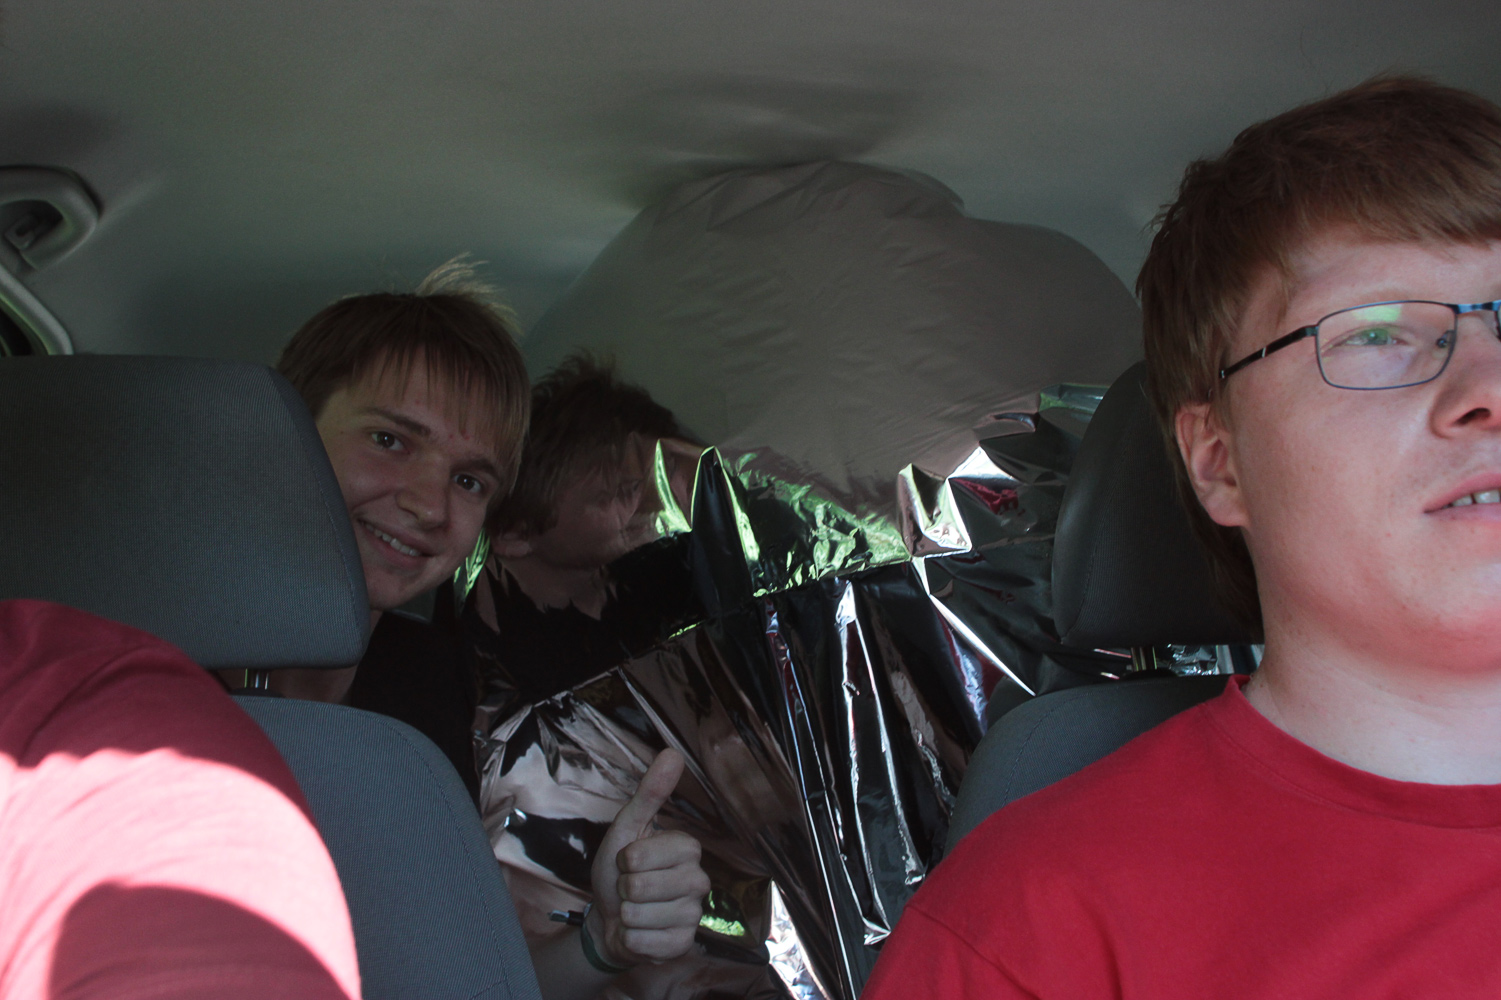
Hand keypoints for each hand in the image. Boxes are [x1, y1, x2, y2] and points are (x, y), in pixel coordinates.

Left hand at [589, 748, 710, 966]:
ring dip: (626, 915)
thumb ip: (650, 793)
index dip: (627, 859)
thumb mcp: (627, 829)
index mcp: (687, 849)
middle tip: (629, 888)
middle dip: (624, 888)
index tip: (628, 861)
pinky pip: (647, 942)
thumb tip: (672, 753)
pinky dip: (631, 938)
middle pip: (643, 885)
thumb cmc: (618, 871)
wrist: (609, 919)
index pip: (648, 853)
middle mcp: (698, 881)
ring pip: (643, 915)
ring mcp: (693, 915)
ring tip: (634, 910)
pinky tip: (639, 931)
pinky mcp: (683, 944)